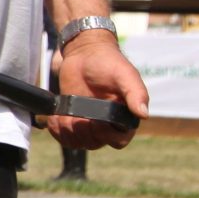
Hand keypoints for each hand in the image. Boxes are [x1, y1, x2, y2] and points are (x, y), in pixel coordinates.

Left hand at [49, 34, 146, 149]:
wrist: (85, 54)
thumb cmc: (109, 63)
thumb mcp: (125, 74)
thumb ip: (136, 93)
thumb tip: (143, 115)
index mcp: (125, 117)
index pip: (119, 141)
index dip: (107, 135)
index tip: (96, 121)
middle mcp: (107, 124)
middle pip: (95, 143)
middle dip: (84, 132)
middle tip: (78, 115)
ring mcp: (88, 123)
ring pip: (78, 142)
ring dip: (68, 131)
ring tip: (64, 113)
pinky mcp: (71, 119)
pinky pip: (63, 136)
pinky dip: (57, 130)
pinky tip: (55, 117)